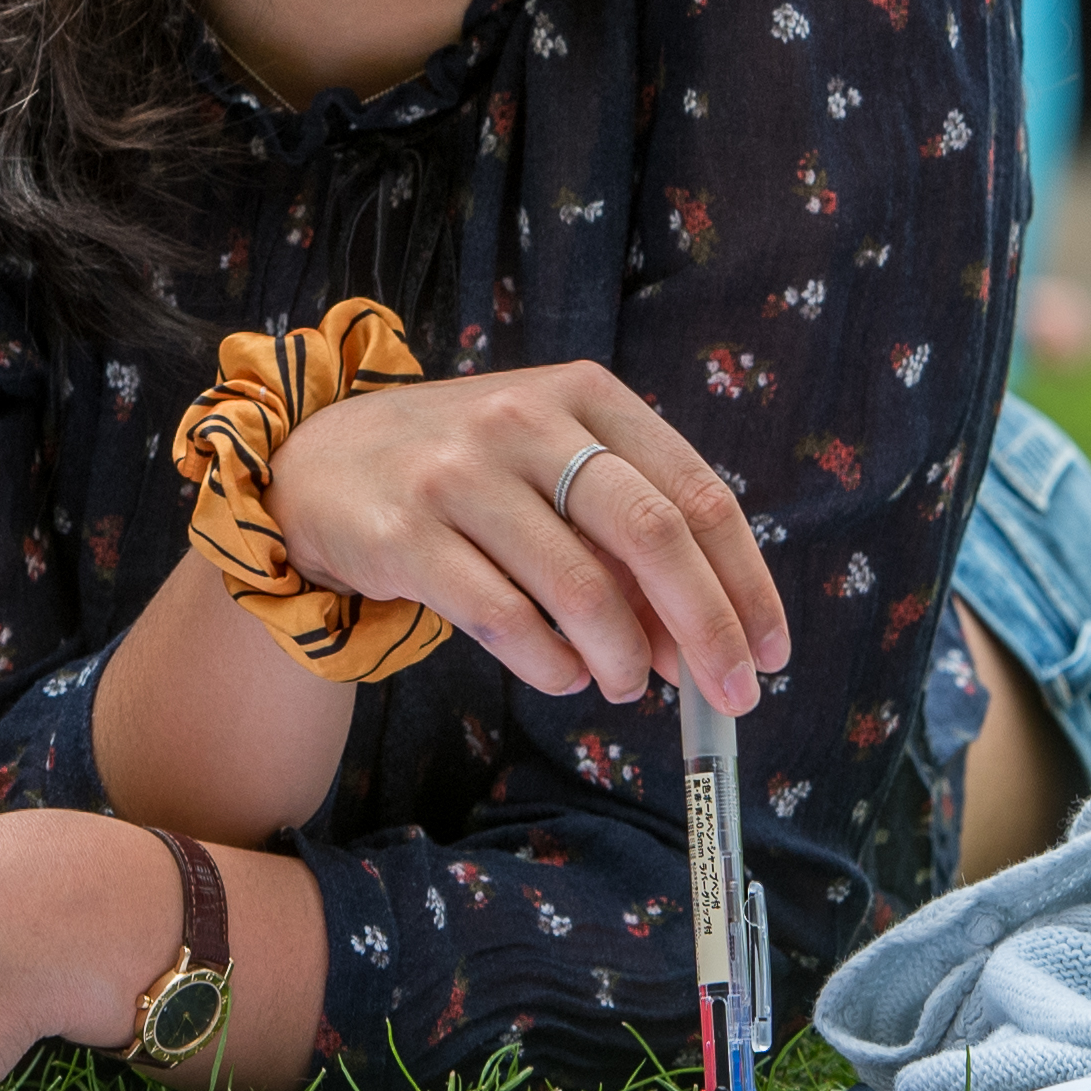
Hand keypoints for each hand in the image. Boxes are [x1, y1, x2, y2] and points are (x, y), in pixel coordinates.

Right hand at [263, 364, 787, 713]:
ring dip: (623, 660)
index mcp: (586, 394)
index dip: (746, 582)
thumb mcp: (553, 467)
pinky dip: (552, 666)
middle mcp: (527, 419)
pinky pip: (505, 620)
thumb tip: (701, 643)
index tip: (770, 653)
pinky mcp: (406, 533)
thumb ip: (626, 535)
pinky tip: (565, 675)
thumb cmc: (467, 473)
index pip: (697, 493)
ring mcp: (462, 473)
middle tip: (731, 696)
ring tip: (626, 686)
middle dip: (707, 629)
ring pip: (581, 588)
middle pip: (654, 534)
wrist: (320, 463)